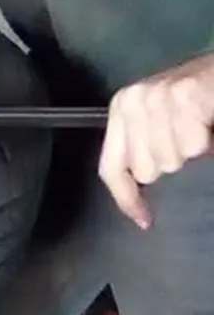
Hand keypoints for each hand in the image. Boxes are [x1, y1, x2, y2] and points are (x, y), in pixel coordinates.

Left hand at [98, 52, 213, 227]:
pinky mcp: (185, 94)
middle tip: (186, 137)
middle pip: (146, 170)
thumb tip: (139, 212)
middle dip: (172, 162)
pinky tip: (208, 119)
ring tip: (198, 126)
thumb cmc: (196, 97)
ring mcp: (157, 95)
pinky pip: (193, 144)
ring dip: (192, 149)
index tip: (145, 221)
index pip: (111, 168)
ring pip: (172, 159)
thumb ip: (141, 152)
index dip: (126, 199)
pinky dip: (206, 138)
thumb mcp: (159, 123)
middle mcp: (133, 100)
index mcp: (121, 108)